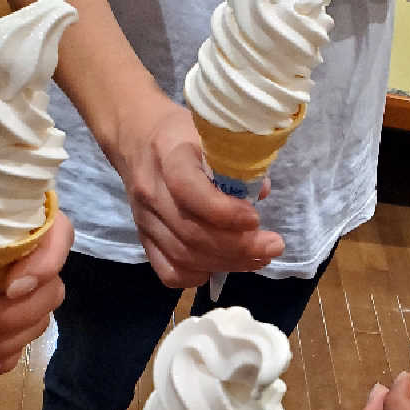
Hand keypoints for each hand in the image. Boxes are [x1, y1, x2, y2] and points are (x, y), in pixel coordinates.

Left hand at [0, 210, 72, 376]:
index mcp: (25, 225)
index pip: (59, 235)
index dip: (45, 265)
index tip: (12, 288)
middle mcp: (37, 259)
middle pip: (50, 292)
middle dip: (7, 315)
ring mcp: (31, 293)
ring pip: (38, 323)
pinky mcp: (18, 320)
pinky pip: (24, 344)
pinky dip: (3, 359)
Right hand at [114, 97, 284, 287]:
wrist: (136, 137)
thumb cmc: (183, 134)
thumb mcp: (213, 134)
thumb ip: (238, 160)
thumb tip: (261, 192)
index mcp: (169, 156)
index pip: (189, 190)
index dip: (226, 212)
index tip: (255, 218)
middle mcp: (151, 191)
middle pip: (191, 233)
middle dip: (239, 247)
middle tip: (272, 246)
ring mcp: (144, 219)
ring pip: (184, 256)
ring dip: (227, 263)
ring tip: (258, 258)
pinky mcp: (143, 238)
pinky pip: (168, 271)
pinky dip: (198, 276)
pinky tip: (222, 266)